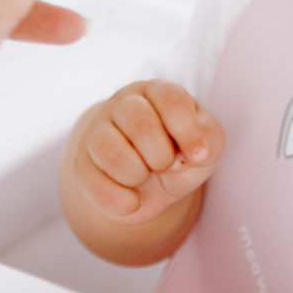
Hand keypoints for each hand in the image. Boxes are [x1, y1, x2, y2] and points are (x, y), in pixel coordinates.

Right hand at [69, 81, 224, 227]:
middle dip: (160, 154)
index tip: (198, 156)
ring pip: (109, 148)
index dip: (187, 129)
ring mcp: (97, 131)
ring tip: (144, 178)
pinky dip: (120, 200)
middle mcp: (123, 104)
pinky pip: (93, 182)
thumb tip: (192, 151)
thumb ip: (210, 139)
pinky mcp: (82, 163)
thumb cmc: (180, 159)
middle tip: (165, 166)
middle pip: (138, 120)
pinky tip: (132, 200)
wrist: (149, 190)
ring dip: (136, 174)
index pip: (170, 97)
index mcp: (157, 92)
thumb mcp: (205, 148)